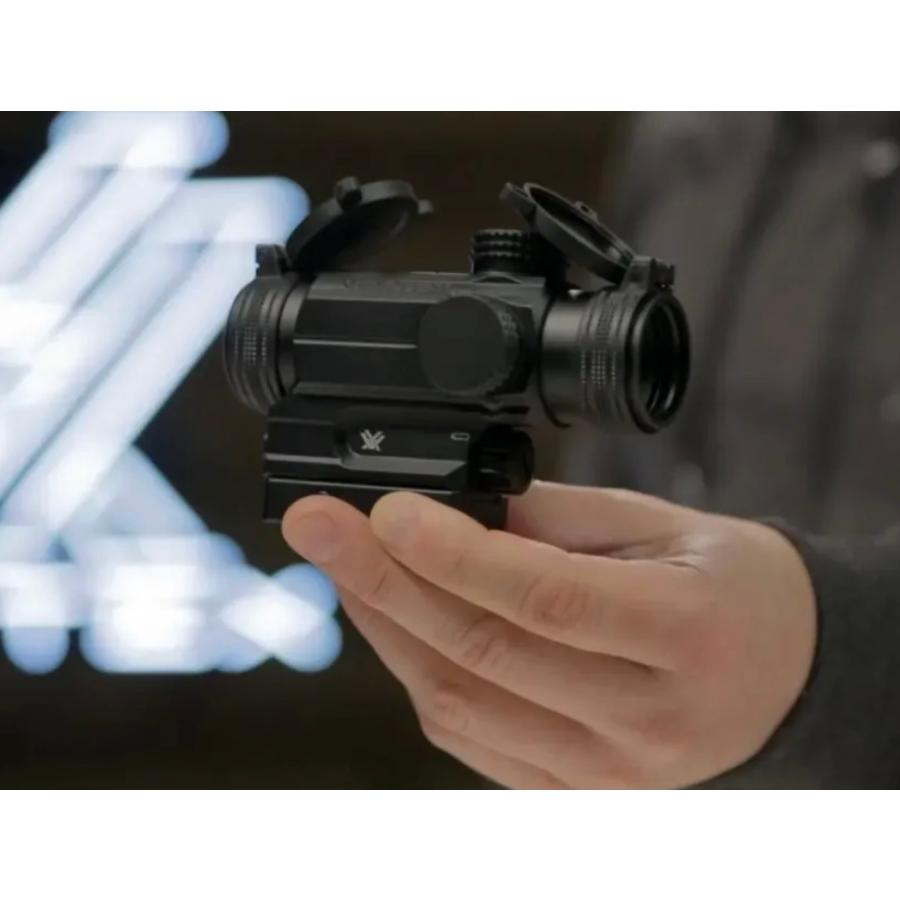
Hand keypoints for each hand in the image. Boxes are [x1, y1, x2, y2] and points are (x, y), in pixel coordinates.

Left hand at [282, 482, 816, 787]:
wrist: (787, 674)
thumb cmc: (732, 586)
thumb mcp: (664, 526)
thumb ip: (557, 520)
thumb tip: (453, 507)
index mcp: (684, 633)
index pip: (544, 598)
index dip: (451, 554)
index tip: (380, 509)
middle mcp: (647, 719)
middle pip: (484, 653)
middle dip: (383, 582)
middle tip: (317, 525)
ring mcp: (609, 772)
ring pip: (461, 704)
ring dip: (387, 629)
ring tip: (344, 564)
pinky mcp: (578, 792)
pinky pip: (472, 738)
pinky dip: (419, 676)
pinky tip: (393, 621)